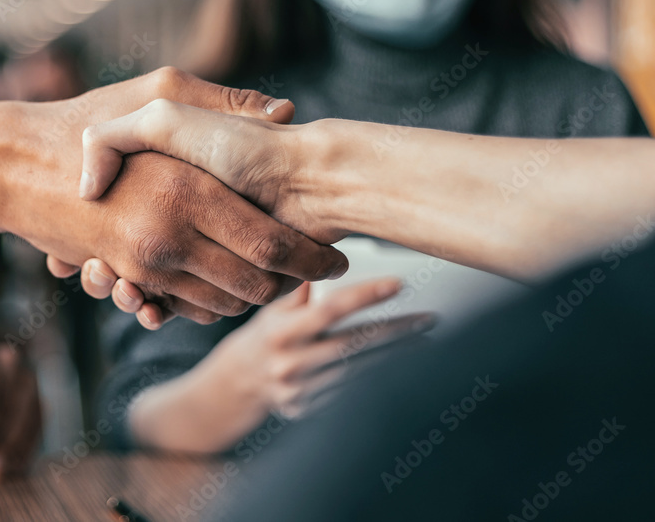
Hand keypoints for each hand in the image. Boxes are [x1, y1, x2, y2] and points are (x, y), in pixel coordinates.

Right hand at [0, 67, 345, 325]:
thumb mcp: (157, 94)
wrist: (19, 166)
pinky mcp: (129, 278)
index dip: (312, 260)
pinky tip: (226, 285)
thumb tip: (283, 111)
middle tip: (314, 275)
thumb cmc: (88, 120)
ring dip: (254, 298)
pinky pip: (186, 308)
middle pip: (255, 285)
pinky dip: (212, 305)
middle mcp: (171, 238)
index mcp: (190, 192)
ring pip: (223, 303)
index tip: (337, 260)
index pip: (273, 246)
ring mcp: (147, 266)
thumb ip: (223, 102)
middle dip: (292, 286)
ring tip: (278, 280)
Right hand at [125, 278, 435, 452]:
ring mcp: (300, 392)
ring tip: (422, 337)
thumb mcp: (271, 308)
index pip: (329, 310)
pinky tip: (398, 360)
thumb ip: (300, 288)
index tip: (398, 283)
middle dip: (396, 330)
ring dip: (395, 354)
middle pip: (354, 345)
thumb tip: (327, 253)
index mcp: (279, 332)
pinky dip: (377, 374)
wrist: (235, 386)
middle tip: (429, 317)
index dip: (365, 295)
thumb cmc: (261, 336)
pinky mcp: (309, 411)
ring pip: (360, 370)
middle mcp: (289, 364)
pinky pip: (351, 391)